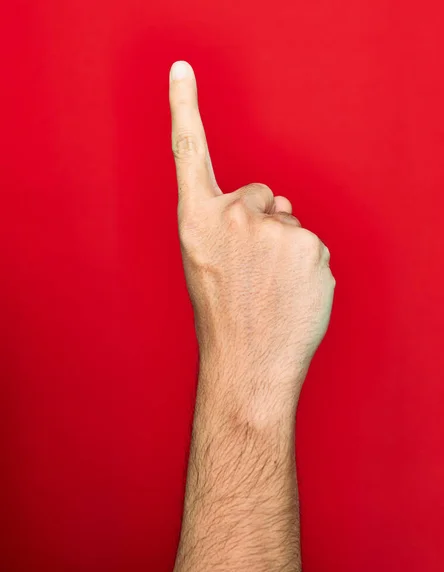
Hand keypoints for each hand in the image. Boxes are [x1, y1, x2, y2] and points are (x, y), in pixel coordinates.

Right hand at [169, 61, 334, 405]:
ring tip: (271, 290)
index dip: (184, 108)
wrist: (248, 362)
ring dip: (285, 250)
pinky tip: (292, 296)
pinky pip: (312, 247)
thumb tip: (280, 204)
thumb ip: (228, 223)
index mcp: (197, 221)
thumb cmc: (223, 315)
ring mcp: (273, 229)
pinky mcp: (310, 245)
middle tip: (253, 272)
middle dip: (263, 224)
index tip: (181, 70)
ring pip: (290, 225)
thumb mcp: (203, 263)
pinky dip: (307, 269)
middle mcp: (232, 216)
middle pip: (263, 195)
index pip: (188, 153)